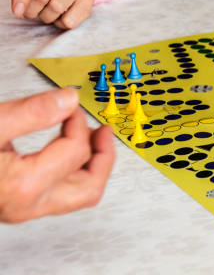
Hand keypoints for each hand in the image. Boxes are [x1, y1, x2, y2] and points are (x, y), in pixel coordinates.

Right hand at [0, 88, 114, 222]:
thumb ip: (32, 111)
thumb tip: (69, 99)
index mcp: (22, 187)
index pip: (75, 152)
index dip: (78, 123)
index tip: (70, 105)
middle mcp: (25, 206)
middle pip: (88, 188)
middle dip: (102, 156)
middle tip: (102, 130)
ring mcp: (21, 209)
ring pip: (76, 196)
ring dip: (90, 165)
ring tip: (91, 138)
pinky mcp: (16, 204)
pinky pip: (59, 195)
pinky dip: (72, 172)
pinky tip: (67, 150)